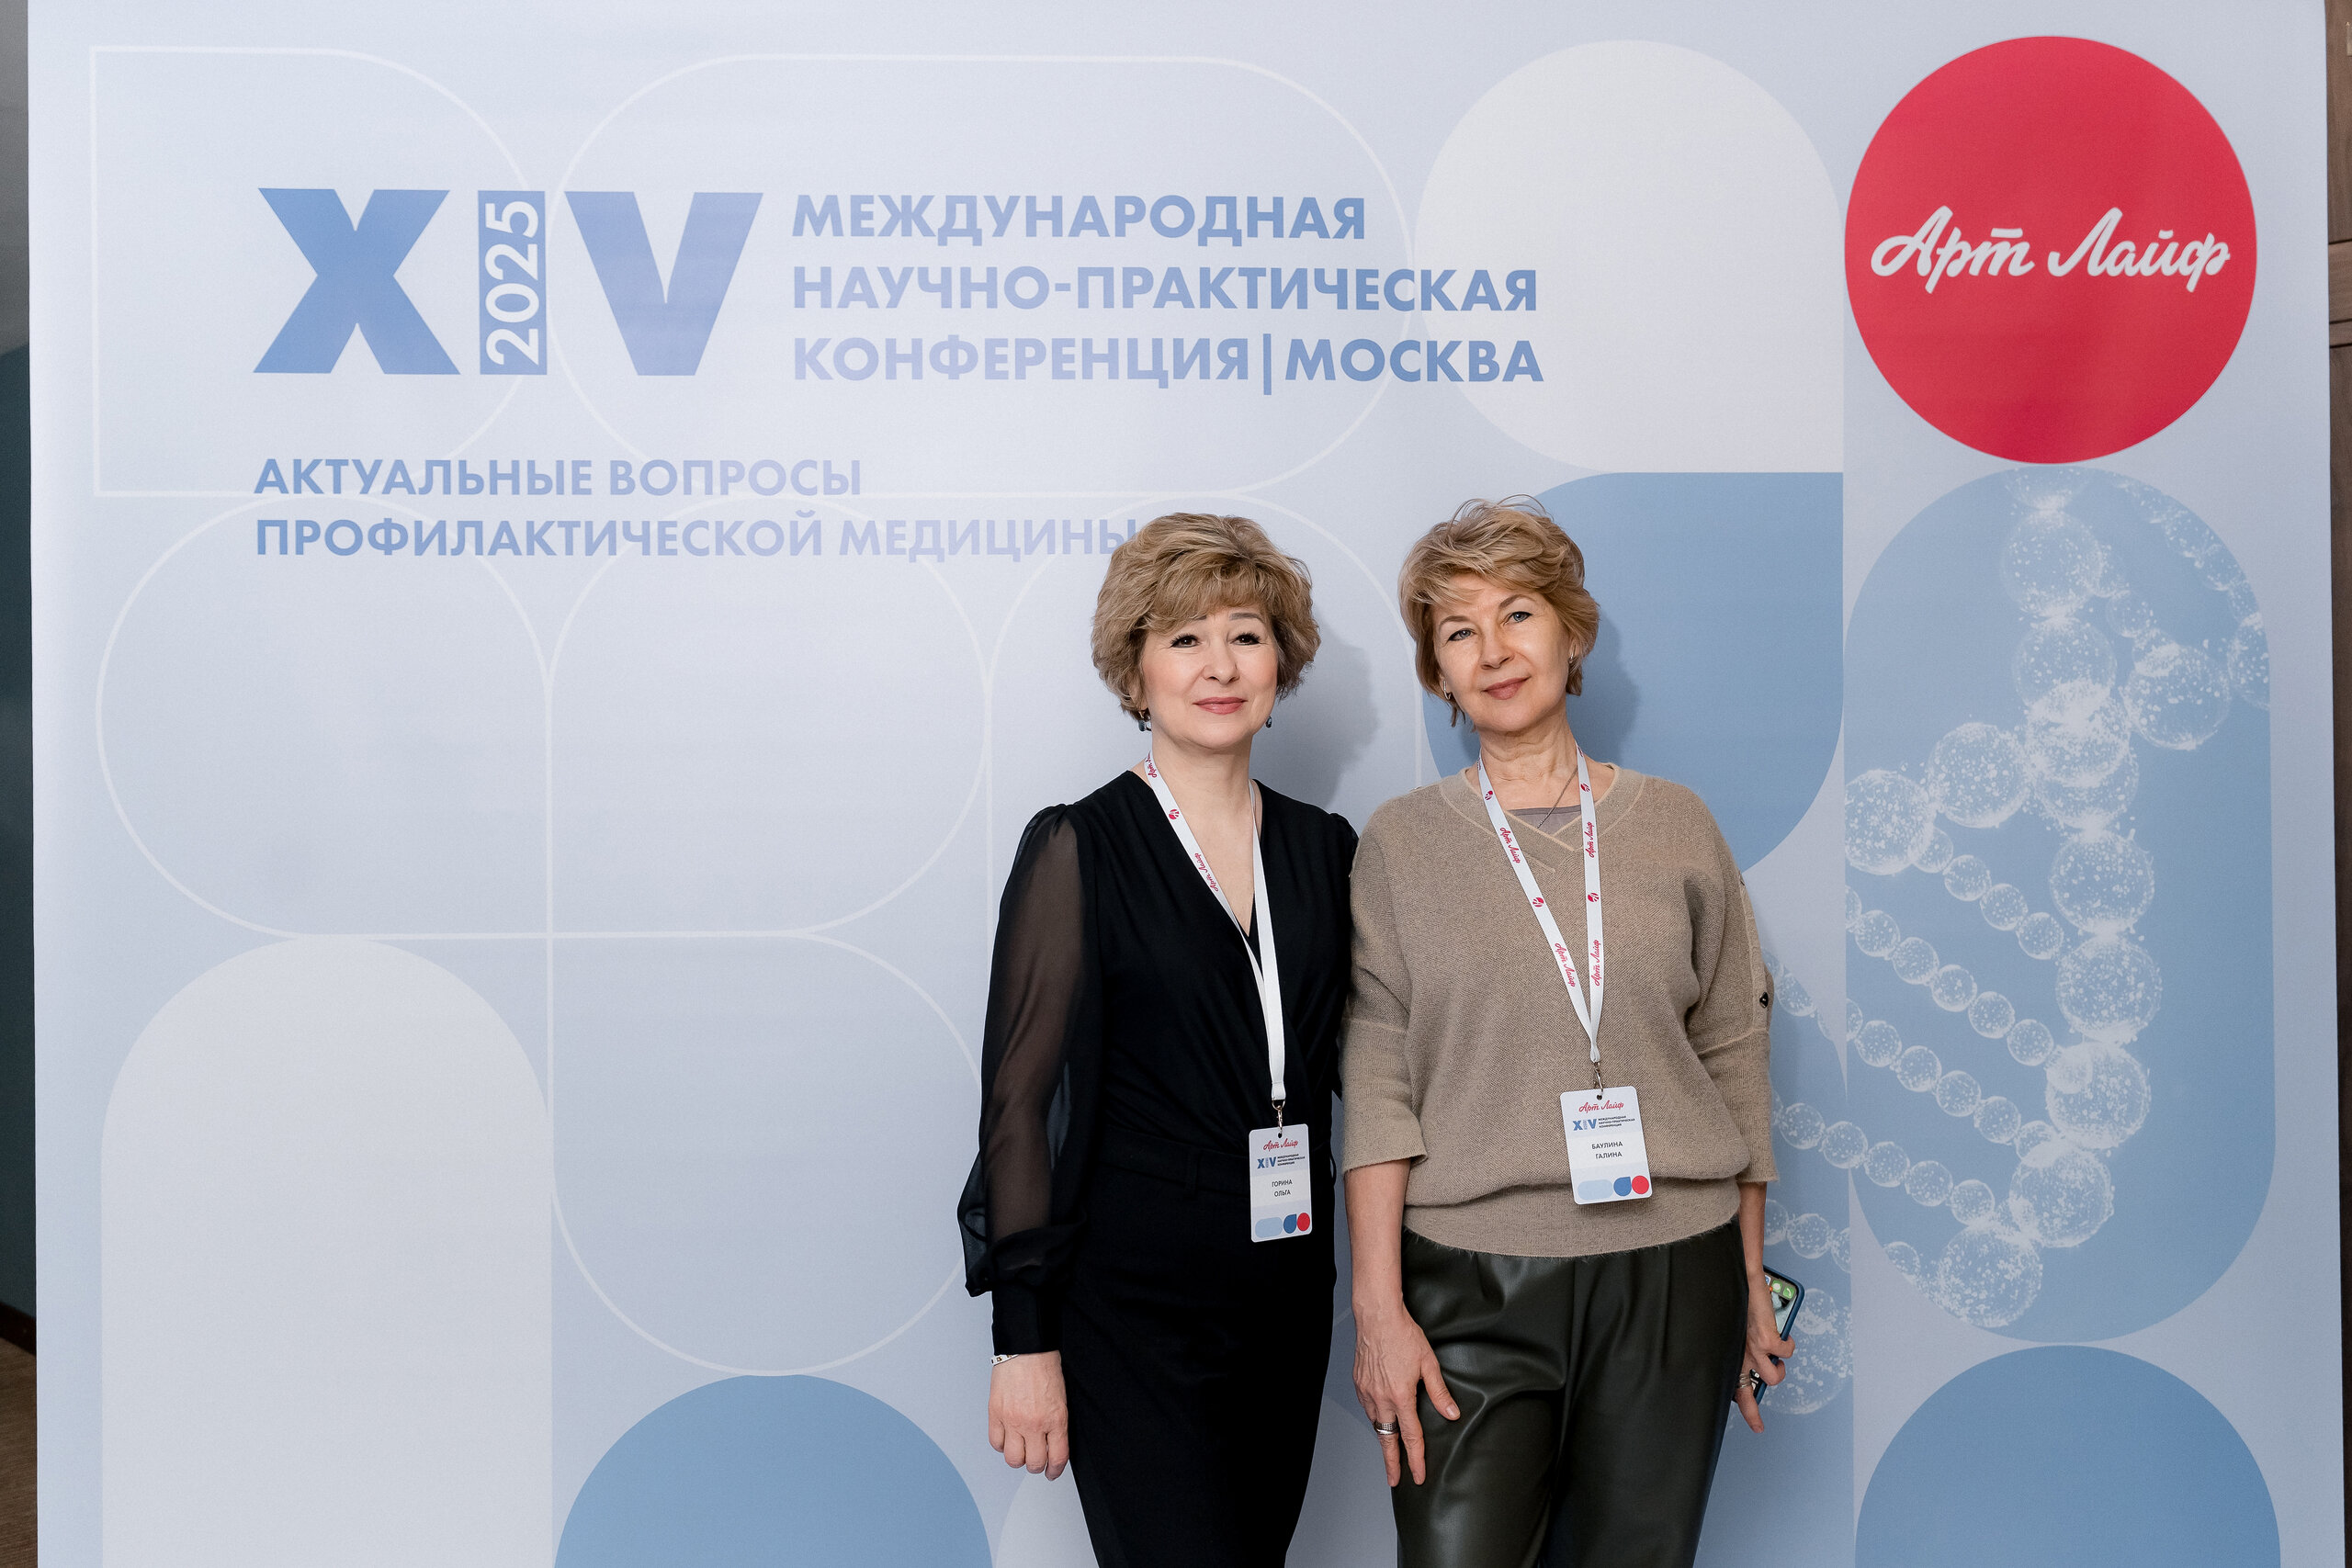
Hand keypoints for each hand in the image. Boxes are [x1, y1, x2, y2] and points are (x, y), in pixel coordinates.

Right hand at [988, 1352, 1068, 1478]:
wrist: (1025, 1348)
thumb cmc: (1045, 1367)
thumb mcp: (1061, 1399)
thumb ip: (1057, 1424)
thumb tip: (1052, 1444)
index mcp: (1055, 1419)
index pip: (1057, 1458)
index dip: (1055, 1470)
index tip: (1052, 1472)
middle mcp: (1034, 1424)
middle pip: (1033, 1463)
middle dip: (1036, 1465)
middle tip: (1036, 1460)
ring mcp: (1012, 1420)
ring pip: (1012, 1459)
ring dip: (1017, 1458)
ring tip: (1020, 1449)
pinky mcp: (995, 1414)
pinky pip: (995, 1443)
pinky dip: (1001, 1444)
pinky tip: (1006, 1437)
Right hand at [1352, 1298, 1458, 1486]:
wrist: (1377, 1316)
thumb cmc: (1403, 1334)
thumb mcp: (1428, 1363)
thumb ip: (1439, 1392)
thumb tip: (1451, 1413)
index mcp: (1401, 1396)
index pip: (1411, 1437)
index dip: (1415, 1459)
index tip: (1418, 1476)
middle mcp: (1381, 1397)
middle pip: (1387, 1438)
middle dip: (1391, 1462)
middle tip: (1394, 1479)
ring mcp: (1367, 1391)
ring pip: (1376, 1423)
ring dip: (1384, 1437)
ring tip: (1390, 1449)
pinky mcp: (1359, 1383)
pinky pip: (1367, 1407)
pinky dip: (1375, 1416)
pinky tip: (1380, 1417)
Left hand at [1734, 1274, 1795, 1433]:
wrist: (1739, 1275)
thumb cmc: (1733, 1297)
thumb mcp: (1728, 1324)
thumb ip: (1735, 1338)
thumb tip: (1749, 1347)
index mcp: (1726, 1350)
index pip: (1730, 1386)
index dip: (1741, 1409)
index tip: (1750, 1425)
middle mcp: (1737, 1353)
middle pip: (1746, 1392)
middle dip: (1753, 1411)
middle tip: (1757, 1425)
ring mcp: (1753, 1349)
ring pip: (1774, 1376)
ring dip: (1779, 1370)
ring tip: (1776, 1357)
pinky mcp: (1767, 1339)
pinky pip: (1787, 1351)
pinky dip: (1789, 1344)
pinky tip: (1784, 1336)